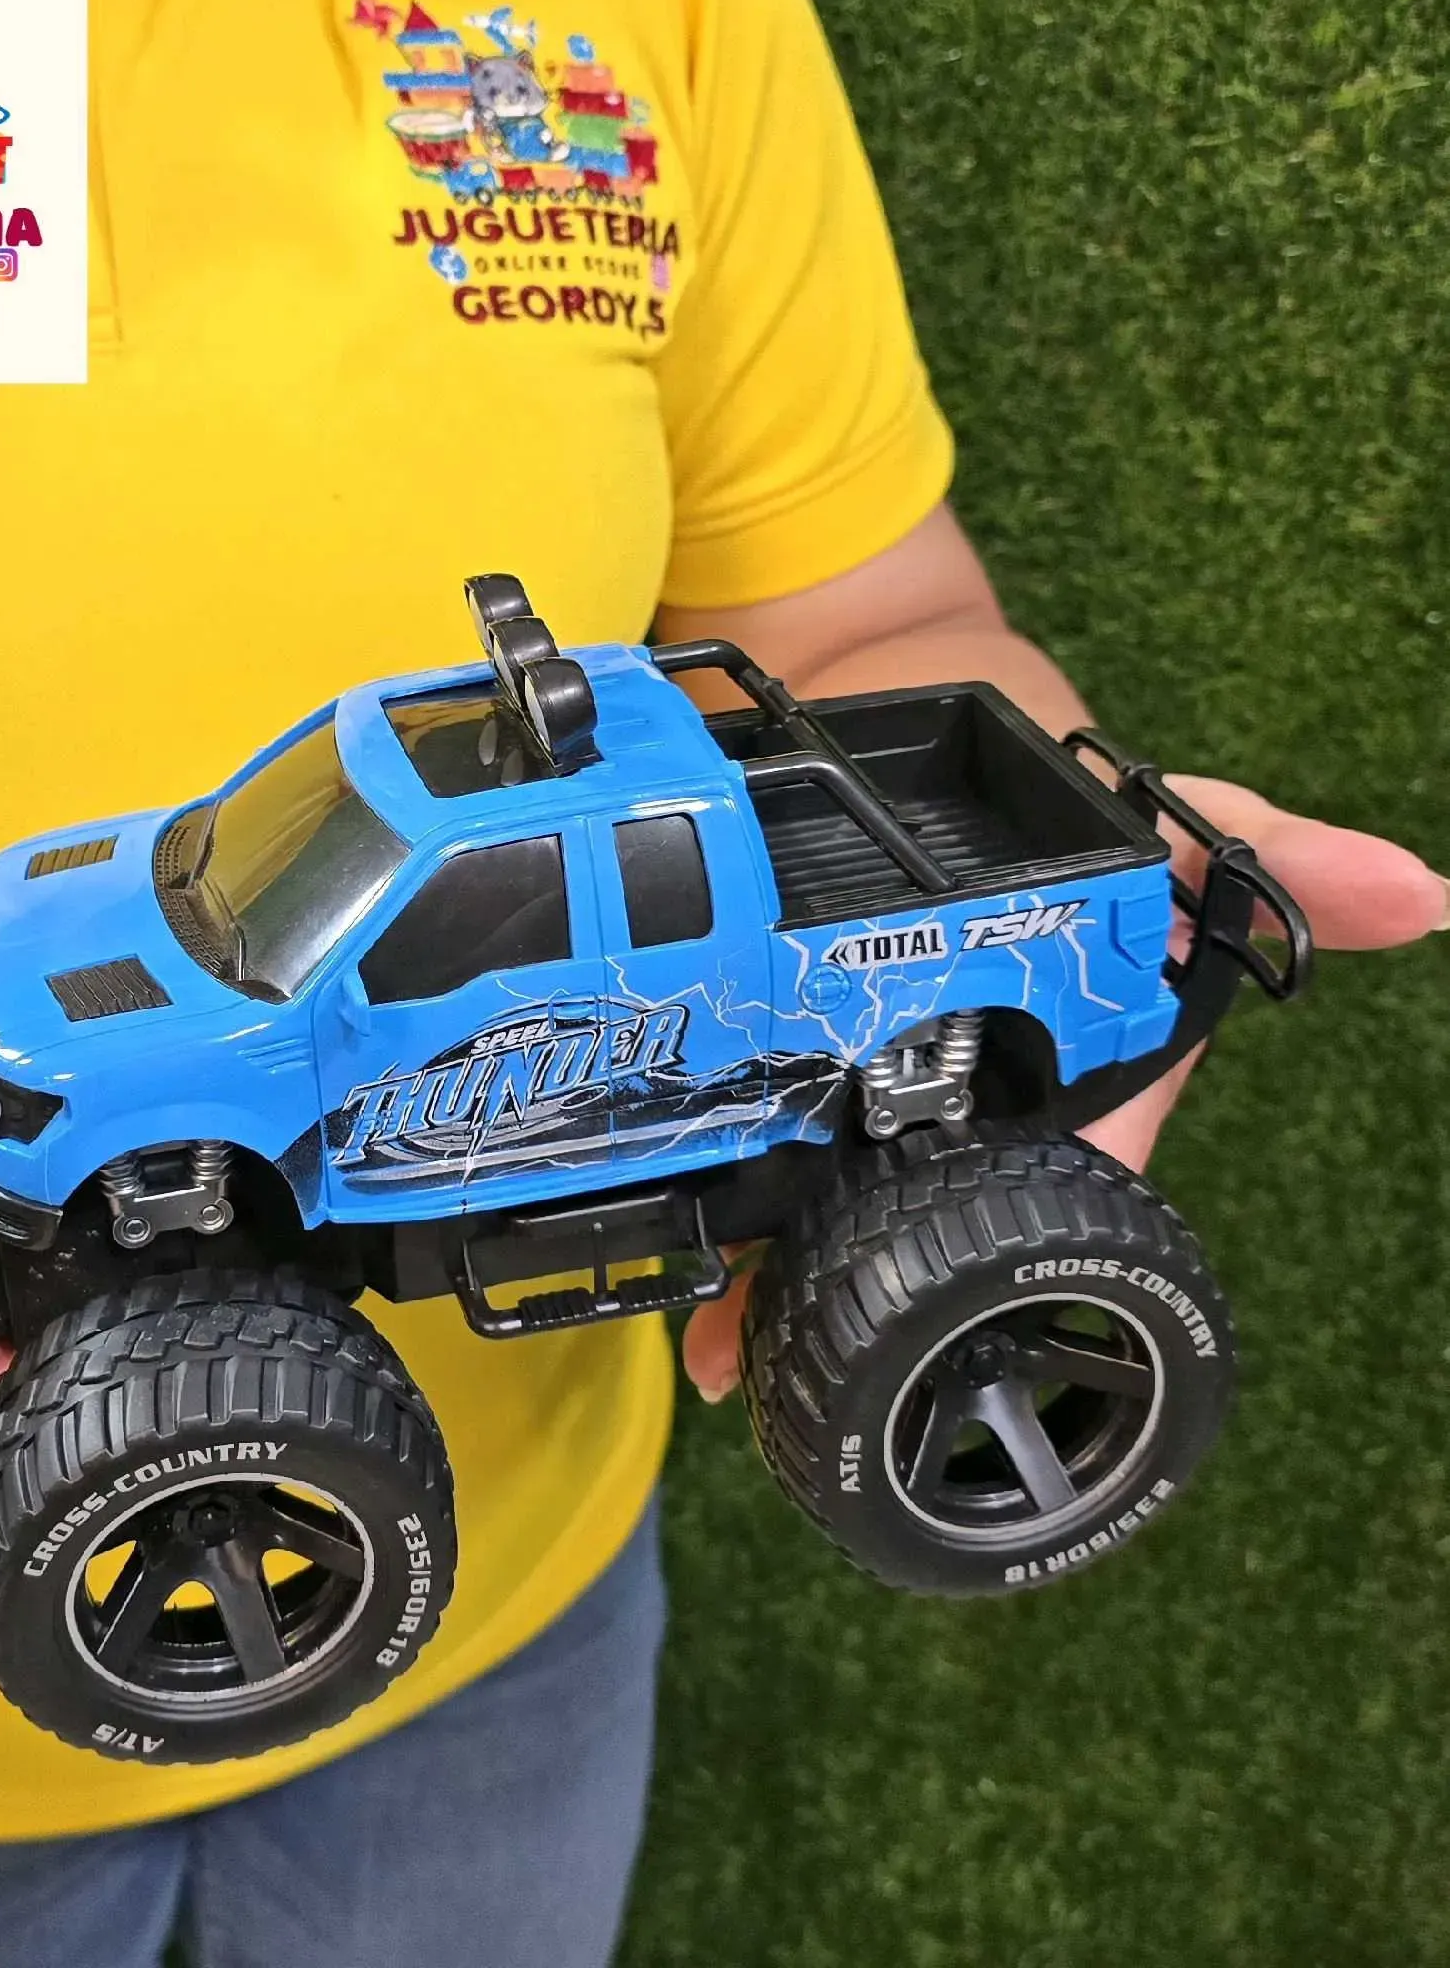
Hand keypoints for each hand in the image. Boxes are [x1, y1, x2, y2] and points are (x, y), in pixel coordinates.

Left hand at [683, 780, 1445, 1401]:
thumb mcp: (1159, 817)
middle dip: (852, 1283)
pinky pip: (764, 1146)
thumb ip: (1262, 859)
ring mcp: (883, 1085)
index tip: (938, 1300)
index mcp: (1076, 1071)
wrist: (910, 721)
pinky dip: (731, 1209)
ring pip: (836, 1209)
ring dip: (779, 1275)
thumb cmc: (1056, 792)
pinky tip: (688, 1264)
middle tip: (773, 1344)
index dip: (999, 1246)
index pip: (1057, 1180)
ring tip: (724, 1339)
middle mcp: (981, 1097)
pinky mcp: (793, 1054)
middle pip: (919, 1217)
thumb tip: (1424, 892)